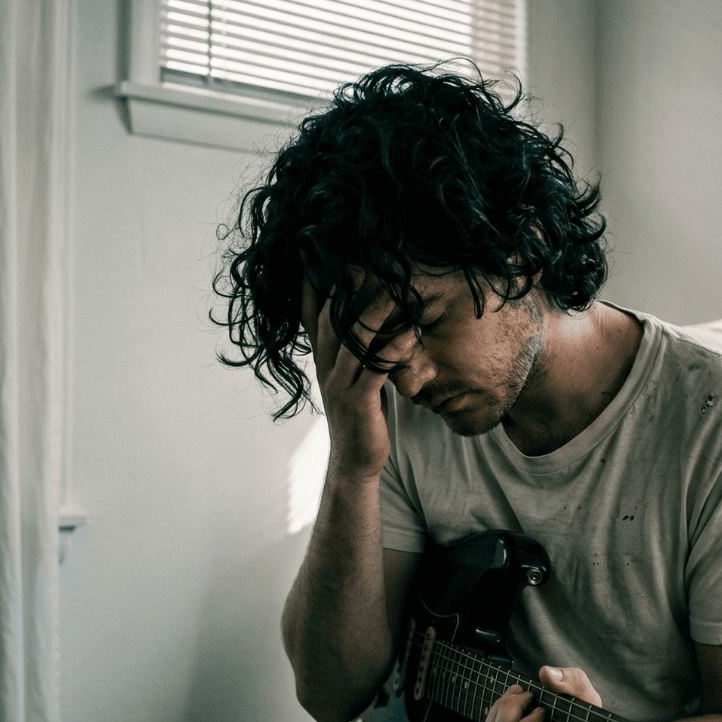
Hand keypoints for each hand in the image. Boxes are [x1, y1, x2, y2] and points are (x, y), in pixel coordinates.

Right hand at [301, 277, 417, 480]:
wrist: (354, 462)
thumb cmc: (361, 418)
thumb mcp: (353, 381)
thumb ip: (354, 355)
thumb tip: (369, 327)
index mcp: (322, 363)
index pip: (312, 318)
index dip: (314, 288)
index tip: (319, 259)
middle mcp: (325, 370)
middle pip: (330, 322)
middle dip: (346, 291)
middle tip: (364, 263)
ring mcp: (339, 386)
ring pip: (353, 343)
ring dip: (374, 316)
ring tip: (394, 292)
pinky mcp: (358, 402)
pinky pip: (375, 369)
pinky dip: (393, 349)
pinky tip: (409, 334)